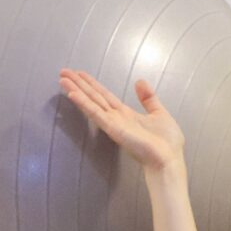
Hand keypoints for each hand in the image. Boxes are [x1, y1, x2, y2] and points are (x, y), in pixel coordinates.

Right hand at [59, 69, 185, 172]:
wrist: (168, 158)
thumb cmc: (166, 142)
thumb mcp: (159, 113)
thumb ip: (148, 98)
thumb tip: (140, 81)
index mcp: (126, 114)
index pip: (104, 96)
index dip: (92, 84)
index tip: (80, 74)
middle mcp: (116, 118)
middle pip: (94, 97)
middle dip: (79, 84)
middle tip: (63, 72)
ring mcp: (113, 123)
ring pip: (91, 103)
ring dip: (76, 91)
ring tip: (62, 79)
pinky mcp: (113, 129)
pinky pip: (96, 114)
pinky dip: (84, 104)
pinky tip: (73, 95)